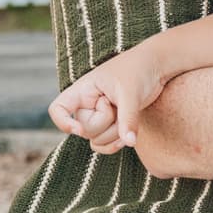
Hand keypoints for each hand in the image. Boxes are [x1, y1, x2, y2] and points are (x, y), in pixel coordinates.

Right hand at [48, 42, 167, 151]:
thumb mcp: (131, 93)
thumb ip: (128, 118)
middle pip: (85, 130)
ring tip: (128, 111)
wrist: (155, 67)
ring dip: (115, 133)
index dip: (63, 123)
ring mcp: (98, 116)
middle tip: (119, 103)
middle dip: (107, 123)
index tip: (80, 130)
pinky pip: (104, 145)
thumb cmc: (139, 70)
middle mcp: (86, 105)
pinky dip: (116, 145)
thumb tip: (129, 142)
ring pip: (96, 140)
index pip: (57, 109)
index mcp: (83, 90)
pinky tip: (130, 137)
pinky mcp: (111, 125)